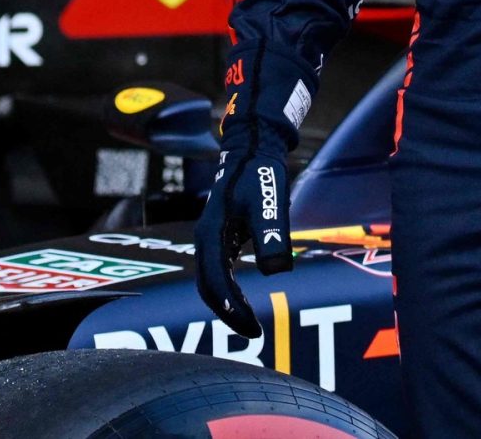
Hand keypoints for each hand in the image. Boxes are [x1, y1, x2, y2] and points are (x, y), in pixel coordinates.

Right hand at [193, 133, 292, 336]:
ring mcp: (210, 238)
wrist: (253, 147)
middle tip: (254, 332)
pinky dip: (229, 290)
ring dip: (228, 304)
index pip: (215, 283)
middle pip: (208, 288)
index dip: (232, 309)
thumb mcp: (268, 203)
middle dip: (228, 313)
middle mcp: (205, 239)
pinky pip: (218, 271)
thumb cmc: (260, 172)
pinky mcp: (220, 236)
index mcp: (211, 235)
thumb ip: (270, 236)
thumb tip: (275, 272)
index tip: (251, 327)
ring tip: (251, 322)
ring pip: (211, 281)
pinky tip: (245, 299)